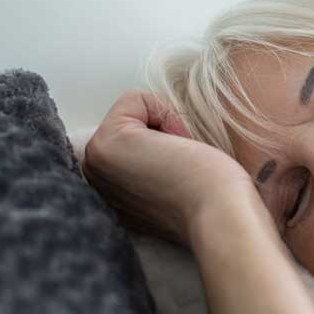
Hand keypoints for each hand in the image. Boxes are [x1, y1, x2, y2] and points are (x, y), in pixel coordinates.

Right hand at [82, 90, 253, 245]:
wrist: (220, 215)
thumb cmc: (213, 198)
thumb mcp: (170, 182)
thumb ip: (151, 167)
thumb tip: (159, 139)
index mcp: (109, 194)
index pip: (135, 139)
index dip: (167, 145)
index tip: (180, 175)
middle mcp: (94, 181)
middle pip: (130, 121)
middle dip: (162, 132)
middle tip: (181, 166)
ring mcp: (93, 164)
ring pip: (133, 111)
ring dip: (164, 126)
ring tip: (179, 161)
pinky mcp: (104, 145)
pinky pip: (134, 98)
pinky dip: (164, 112)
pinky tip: (177, 147)